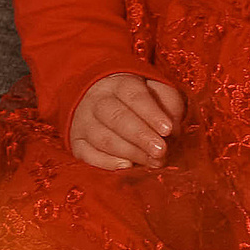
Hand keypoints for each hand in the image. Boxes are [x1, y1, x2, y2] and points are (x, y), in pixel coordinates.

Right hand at [70, 72, 184, 169]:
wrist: (100, 98)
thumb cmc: (138, 98)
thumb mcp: (157, 90)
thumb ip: (170, 105)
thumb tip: (172, 132)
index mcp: (120, 83)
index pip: (134, 95)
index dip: (151, 113)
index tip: (168, 130)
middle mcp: (97, 100)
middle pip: (116, 117)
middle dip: (140, 136)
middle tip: (161, 151)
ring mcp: (84, 121)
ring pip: (103, 138)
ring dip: (130, 152)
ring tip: (153, 162)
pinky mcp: (76, 142)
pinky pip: (86, 154)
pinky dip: (106, 162)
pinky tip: (126, 166)